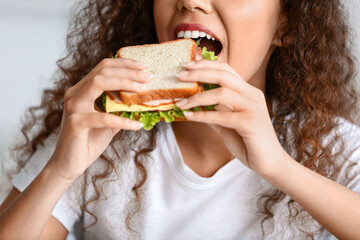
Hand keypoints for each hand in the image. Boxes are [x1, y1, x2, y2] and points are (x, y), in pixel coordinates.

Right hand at [50, 58, 150, 181]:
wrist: (68, 165)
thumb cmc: (89, 142)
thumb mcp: (109, 123)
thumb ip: (120, 110)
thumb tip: (143, 103)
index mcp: (81, 90)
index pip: (102, 67)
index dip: (123, 63)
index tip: (143, 66)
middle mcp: (75, 94)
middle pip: (102, 71)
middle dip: (127, 71)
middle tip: (148, 76)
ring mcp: (74, 107)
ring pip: (98, 83)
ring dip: (124, 83)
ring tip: (143, 89)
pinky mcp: (76, 123)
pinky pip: (103, 117)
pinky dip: (122, 121)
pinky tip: (137, 126)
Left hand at [176, 60, 287, 176]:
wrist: (271, 164)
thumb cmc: (250, 144)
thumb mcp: (229, 125)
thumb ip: (216, 114)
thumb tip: (197, 108)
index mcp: (248, 92)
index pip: (227, 70)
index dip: (206, 64)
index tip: (188, 64)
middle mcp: (252, 95)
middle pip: (223, 75)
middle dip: (199, 73)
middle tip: (180, 75)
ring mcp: (253, 108)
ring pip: (221, 93)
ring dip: (197, 97)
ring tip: (181, 102)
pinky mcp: (250, 123)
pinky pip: (221, 115)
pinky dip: (202, 115)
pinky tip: (188, 116)